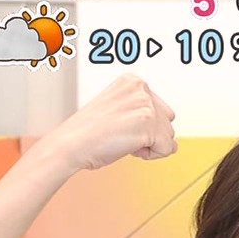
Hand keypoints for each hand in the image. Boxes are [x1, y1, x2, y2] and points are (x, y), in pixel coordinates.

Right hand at [44, 74, 176, 171]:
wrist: (70, 145)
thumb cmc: (88, 133)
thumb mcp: (118, 108)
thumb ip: (139, 109)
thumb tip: (165, 129)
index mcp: (133, 81)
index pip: (160, 109)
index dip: (143, 126)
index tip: (121, 126)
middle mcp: (141, 89)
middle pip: (168, 121)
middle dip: (150, 135)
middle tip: (122, 136)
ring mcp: (146, 105)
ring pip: (169, 136)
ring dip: (149, 145)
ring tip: (123, 141)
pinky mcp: (148, 125)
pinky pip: (167, 149)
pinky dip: (152, 156)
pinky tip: (129, 149)